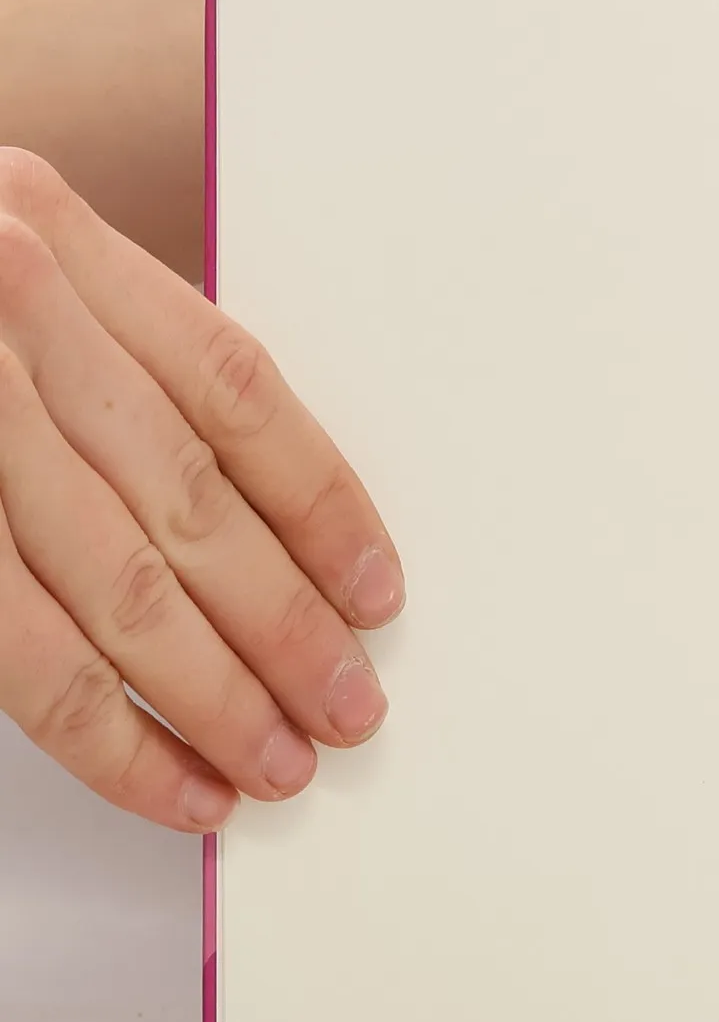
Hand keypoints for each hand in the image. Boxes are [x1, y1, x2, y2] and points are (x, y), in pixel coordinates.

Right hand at [0, 149, 402, 830]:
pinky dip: (106, 735)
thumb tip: (270, 522)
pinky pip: (24, 654)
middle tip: (349, 708)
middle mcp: (4, 324)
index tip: (378, 593)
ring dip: (214, 697)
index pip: (233, 391)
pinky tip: (174, 779)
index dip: (320, 504)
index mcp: (57, 241)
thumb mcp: (21, 268)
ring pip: (116, 589)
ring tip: (279, 763)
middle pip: (190, 505)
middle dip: (284, 626)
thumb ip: (125, 360)